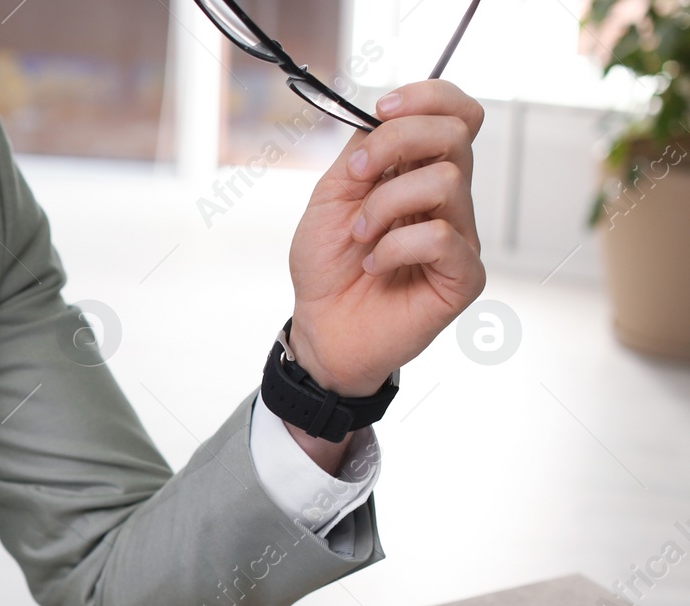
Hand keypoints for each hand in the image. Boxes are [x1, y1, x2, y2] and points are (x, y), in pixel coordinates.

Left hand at [287, 80, 487, 397]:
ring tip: (360, 237)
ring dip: (386, 204)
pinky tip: (375, 266)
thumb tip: (387, 113)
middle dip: (397, 142)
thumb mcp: (331, 198)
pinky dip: (395, 247)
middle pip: (456, 133)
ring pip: (446, 181)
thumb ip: (362, 152)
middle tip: (357, 177)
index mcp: (420, 172)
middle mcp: (449, 199)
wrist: (321, 328)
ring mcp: (461, 236)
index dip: (427, 97)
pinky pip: (441, 237)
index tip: (381, 108)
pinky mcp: (464, 275)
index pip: (456, 113)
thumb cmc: (327, 268)